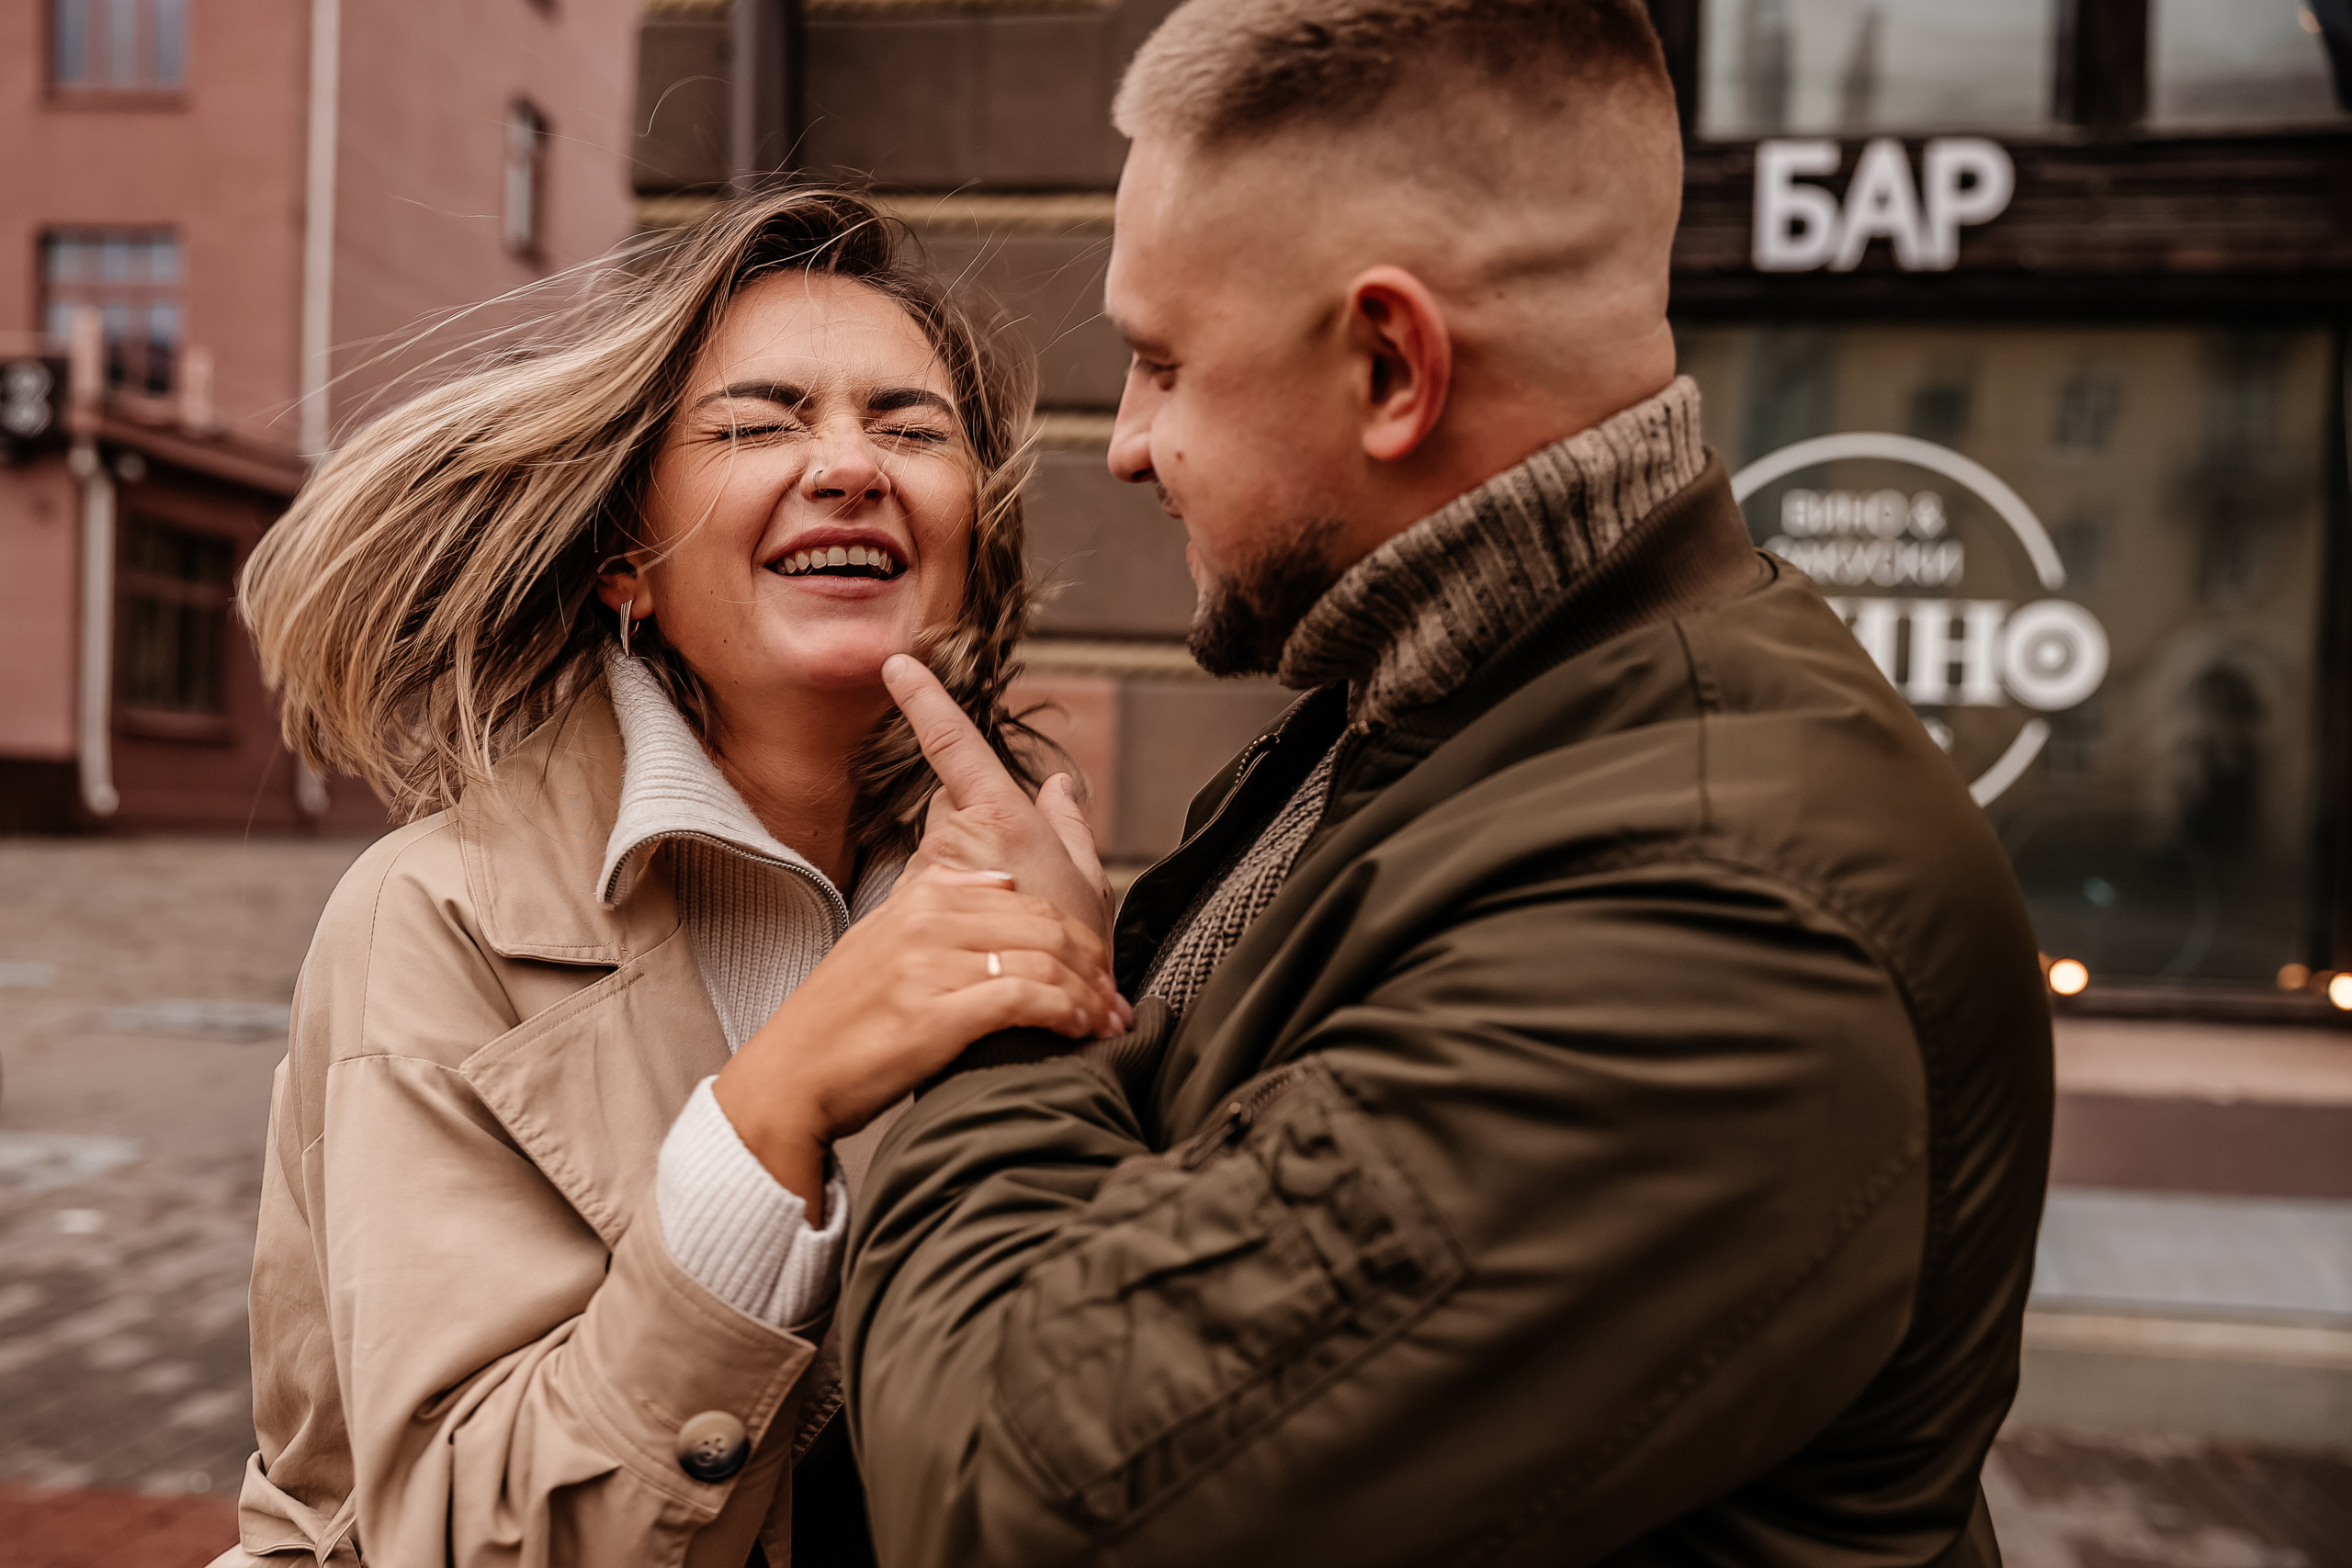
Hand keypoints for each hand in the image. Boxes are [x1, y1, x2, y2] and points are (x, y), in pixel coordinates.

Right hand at [713, 867, 1115, 1206]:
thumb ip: (941, 903)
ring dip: (1088, 994)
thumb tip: (1002, 881)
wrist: (789, 1079)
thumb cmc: (843, 1020)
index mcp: (921, 897)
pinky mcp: (936, 1015)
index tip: (1099, 970)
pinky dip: (1065, 1012)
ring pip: (1044, 960)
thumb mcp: (882, 940)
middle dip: (1092, 964)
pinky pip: (1025, 998)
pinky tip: (1079, 1030)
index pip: (1028, 901)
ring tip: (1107, 1022)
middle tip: (1116, 1000)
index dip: (1076, 936)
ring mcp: (930, 967)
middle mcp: (927, 922)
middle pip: (1045, 926)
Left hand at [882, 653, 1121, 967]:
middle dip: (969, 832)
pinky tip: (976, 948)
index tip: (898, 666)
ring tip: (999, 927)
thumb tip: (1060, 784)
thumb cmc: (1078, 958)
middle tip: (1013, 885)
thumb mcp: (1090, 885)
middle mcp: (961, 838)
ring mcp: (932, 877)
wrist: (1041, 1028)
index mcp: (1005, 817)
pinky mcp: (915, 913)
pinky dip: (946, 915)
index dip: (926, 701)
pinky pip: (926, 897)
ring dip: (961, 881)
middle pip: (949, 809)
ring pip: (937, 856)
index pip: (955, 744)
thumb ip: (1071, 827)